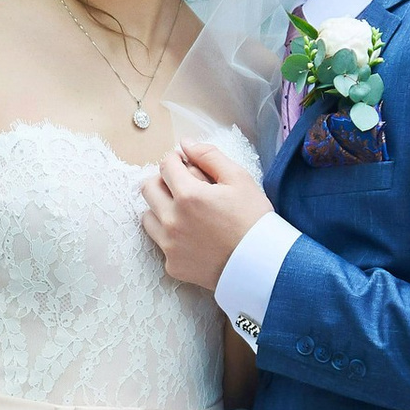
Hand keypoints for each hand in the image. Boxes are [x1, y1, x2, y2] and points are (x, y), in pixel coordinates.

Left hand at [139, 133, 268, 292]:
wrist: (261, 266)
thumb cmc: (254, 220)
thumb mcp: (239, 179)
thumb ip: (209, 156)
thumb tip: (185, 144)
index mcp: (188, 196)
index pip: (166, 165)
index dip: (176, 160)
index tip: (185, 164)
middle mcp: (172, 220)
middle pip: (148, 188)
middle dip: (163, 181)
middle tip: (182, 186)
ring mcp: (170, 245)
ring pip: (148, 216)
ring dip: (161, 208)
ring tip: (185, 212)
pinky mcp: (173, 266)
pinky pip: (161, 243)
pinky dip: (171, 236)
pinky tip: (192, 237)